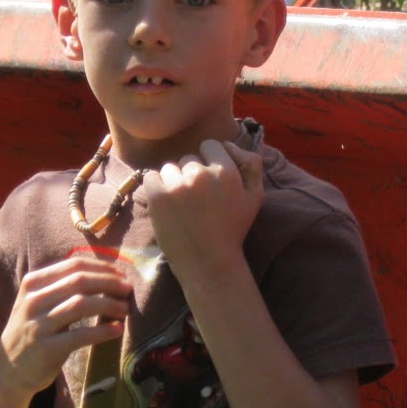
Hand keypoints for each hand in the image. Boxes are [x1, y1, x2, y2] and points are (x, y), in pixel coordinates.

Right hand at [0, 255, 130, 398]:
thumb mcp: (38, 303)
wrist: (8, 370)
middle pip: (80, 281)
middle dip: (109, 283)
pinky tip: (118, 330)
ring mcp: (38, 325)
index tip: (121, 276)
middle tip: (128, 290)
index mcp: (33, 283)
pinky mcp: (47, 349)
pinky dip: (103, 331)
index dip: (102, 268)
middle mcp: (34, 300)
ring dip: (109, 304)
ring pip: (82, 304)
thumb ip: (63, 288)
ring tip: (125, 309)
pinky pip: (81, 335)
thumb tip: (107, 276)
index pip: (74, 265)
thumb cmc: (31, 332)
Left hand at [147, 139, 262, 279]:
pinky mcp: (157, 197)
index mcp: (226, 171)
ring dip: (173, 182)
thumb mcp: (255, 196)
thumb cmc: (232, 230)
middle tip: (197, 201)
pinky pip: (151, 177)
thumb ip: (251, 164)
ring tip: (182, 206)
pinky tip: (166, 205)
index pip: (210, 145)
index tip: (210, 183)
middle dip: (191, 175)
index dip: (209, 162)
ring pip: (170, 168)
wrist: (208, 263)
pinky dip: (156, 187)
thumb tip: (228, 144)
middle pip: (189, 158)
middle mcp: (201, 174)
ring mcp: (177, 185)